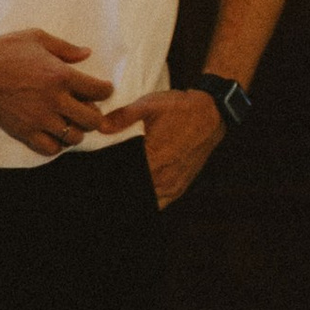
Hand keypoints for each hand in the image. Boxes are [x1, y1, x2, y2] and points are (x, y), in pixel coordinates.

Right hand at [0, 28, 114, 157]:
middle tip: (89, 107)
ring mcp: (39, 118)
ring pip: (74, 137)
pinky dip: (57, 143)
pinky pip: (51, 148)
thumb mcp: (38, 37)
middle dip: (96, 115)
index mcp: (60, 74)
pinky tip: (54, 131)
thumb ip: (66, 48)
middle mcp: (54, 100)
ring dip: (77, 129)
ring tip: (71, 120)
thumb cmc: (6, 48)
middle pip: (92, 120)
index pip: (98, 90)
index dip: (106, 90)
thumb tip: (87, 54)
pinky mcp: (25, 131)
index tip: (103, 89)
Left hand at [106, 86, 226, 207]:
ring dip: (135, 194)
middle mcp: (162, 178)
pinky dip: (148, 200)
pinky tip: (143, 188)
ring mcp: (172, 186)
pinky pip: (159, 203)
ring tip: (120, 190)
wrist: (210, 114)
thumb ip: (123, 117)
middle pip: (135, 191)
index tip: (98, 179)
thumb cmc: (179, 109)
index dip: (109, 179)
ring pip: (147, 201)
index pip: (124, 178)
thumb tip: (100, 126)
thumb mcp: (149, 105)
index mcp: (152, 158)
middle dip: (120, 187)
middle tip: (103, 186)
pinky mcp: (179, 189)